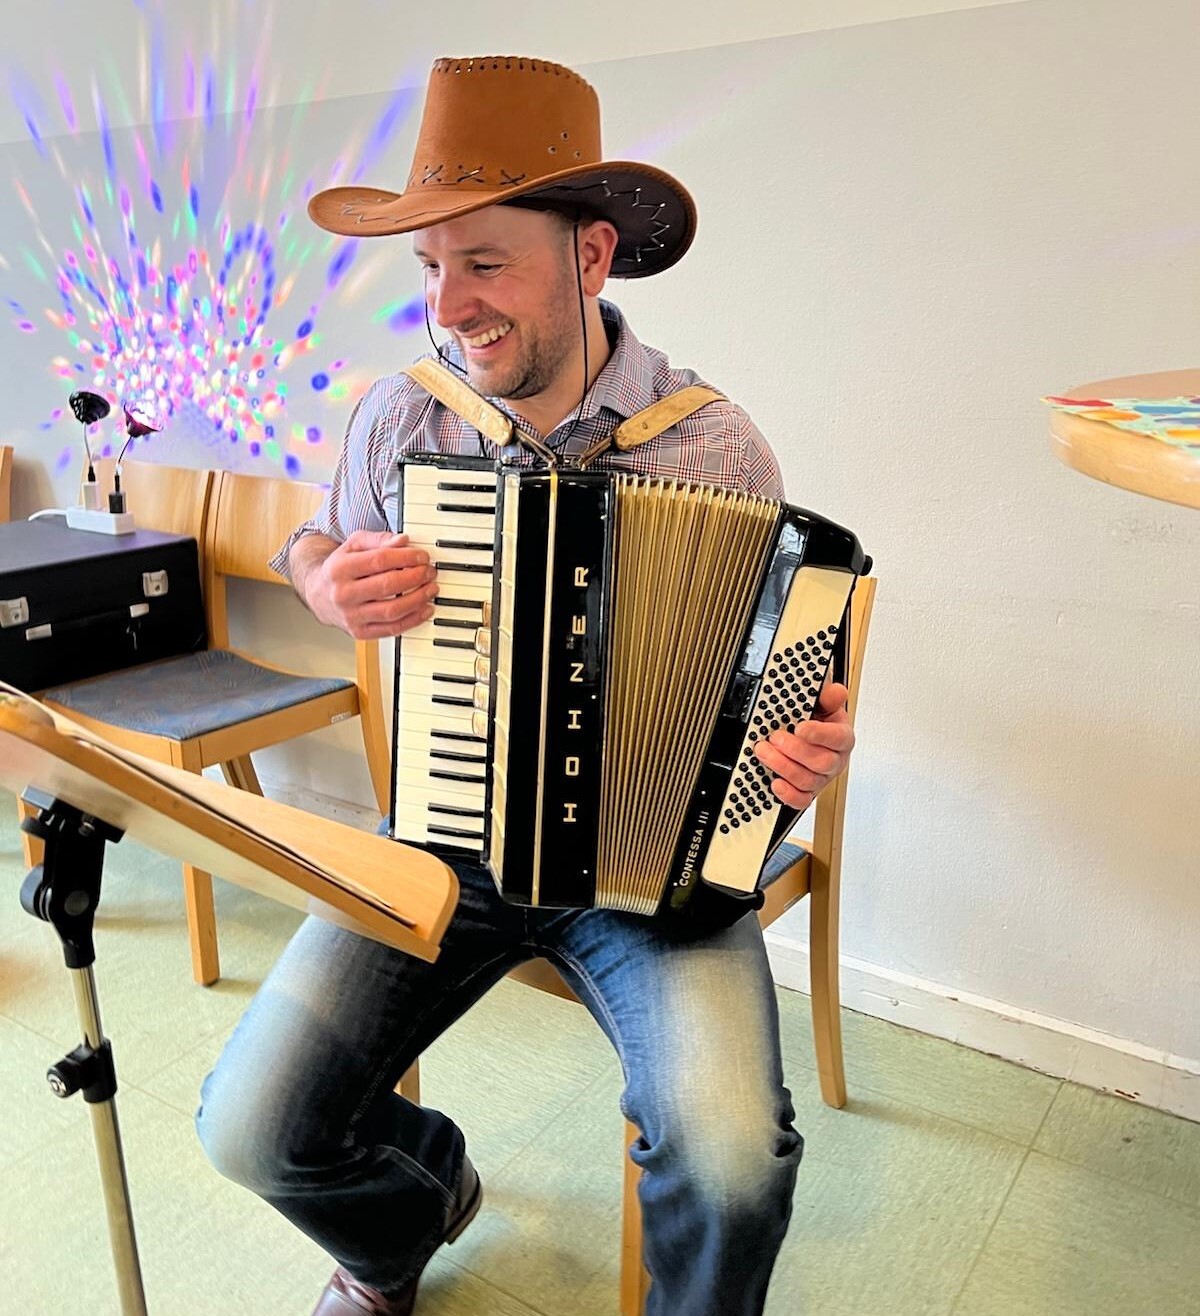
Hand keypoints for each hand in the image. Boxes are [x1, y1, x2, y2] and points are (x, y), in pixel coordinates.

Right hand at [307, 531, 437, 638]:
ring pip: (391, 610)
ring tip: (431, 589)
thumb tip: (403, 540)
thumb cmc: (341, 568)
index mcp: (340, 568)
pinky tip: (424, 609)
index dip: (406, 558)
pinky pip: (391, 629)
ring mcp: (351, 616)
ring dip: (417, 599)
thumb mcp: (354, 545)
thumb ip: (378, 540)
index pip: (379, 560)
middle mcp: (343, 594)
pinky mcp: (359, 632)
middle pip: (387, 585)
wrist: (318, 595)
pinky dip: (413, 620)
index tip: (422, 556)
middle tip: (429, 572)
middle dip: (415, 577)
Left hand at [752, 679, 854, 811]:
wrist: (807, 734)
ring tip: (765, 752)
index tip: (800, 727)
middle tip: (775, 738)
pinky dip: (788, 794)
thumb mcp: (821, 703)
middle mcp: (835, 760)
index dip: (820, 734)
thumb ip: (827, 696)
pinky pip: (802, 800)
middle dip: (795, 750)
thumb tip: (835, 692)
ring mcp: (822, 778)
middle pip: (823, 762)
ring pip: (809, 781)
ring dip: (784, 767)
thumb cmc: (815, 720)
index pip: (839, 738)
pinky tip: (775, 783)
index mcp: (841, 737)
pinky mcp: (808, 791)